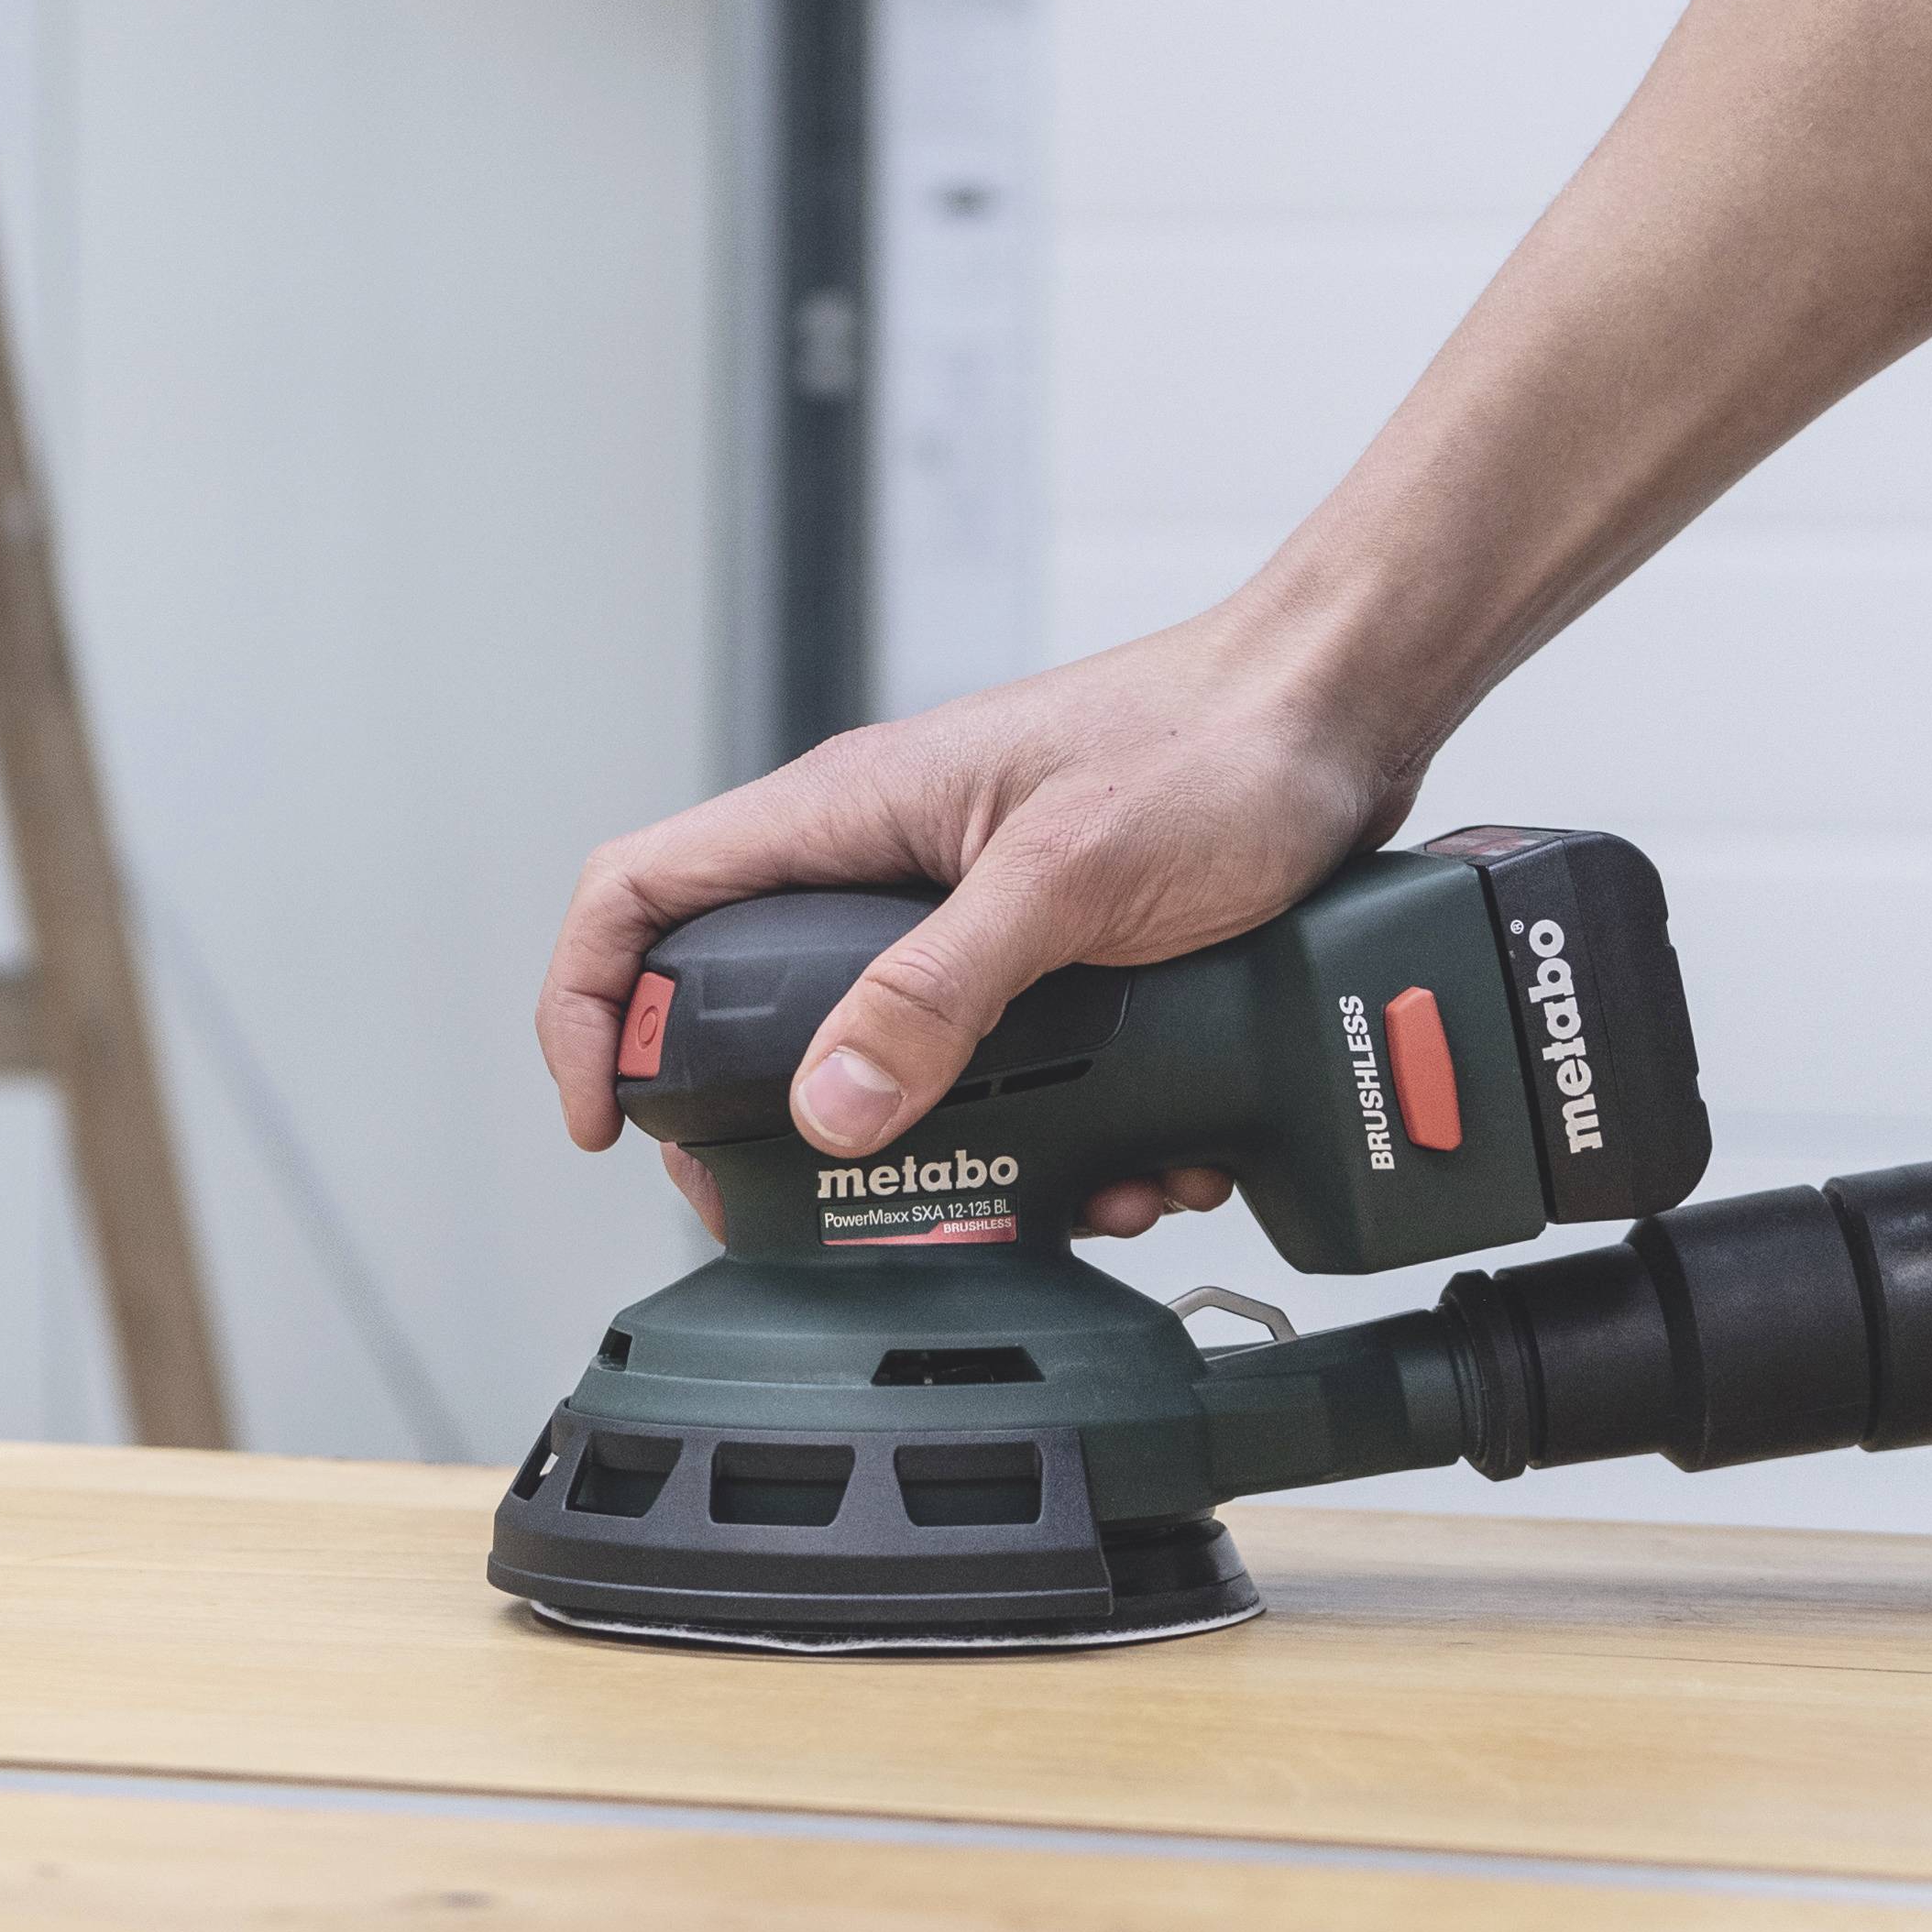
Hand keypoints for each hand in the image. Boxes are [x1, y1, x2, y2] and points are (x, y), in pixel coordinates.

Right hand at [539, 602, 1420, 1238]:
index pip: (641, 893)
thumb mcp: (1068, 878)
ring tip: (1028, 1205)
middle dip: (777, 1129)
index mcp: (848, 814)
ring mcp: (963, 912)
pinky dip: (1057, 1132)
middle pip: (749, 1006)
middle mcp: (886, 863)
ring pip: (891, 1059)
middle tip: (805, 1215)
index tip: (604, 1121)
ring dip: (951, 1151)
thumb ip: (941, 989)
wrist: (1343, 715)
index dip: (588, 1007)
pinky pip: (1002, 1067)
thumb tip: (829, 1107)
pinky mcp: (1045, 955)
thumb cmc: (1215, 745)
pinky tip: (1129, 1161)